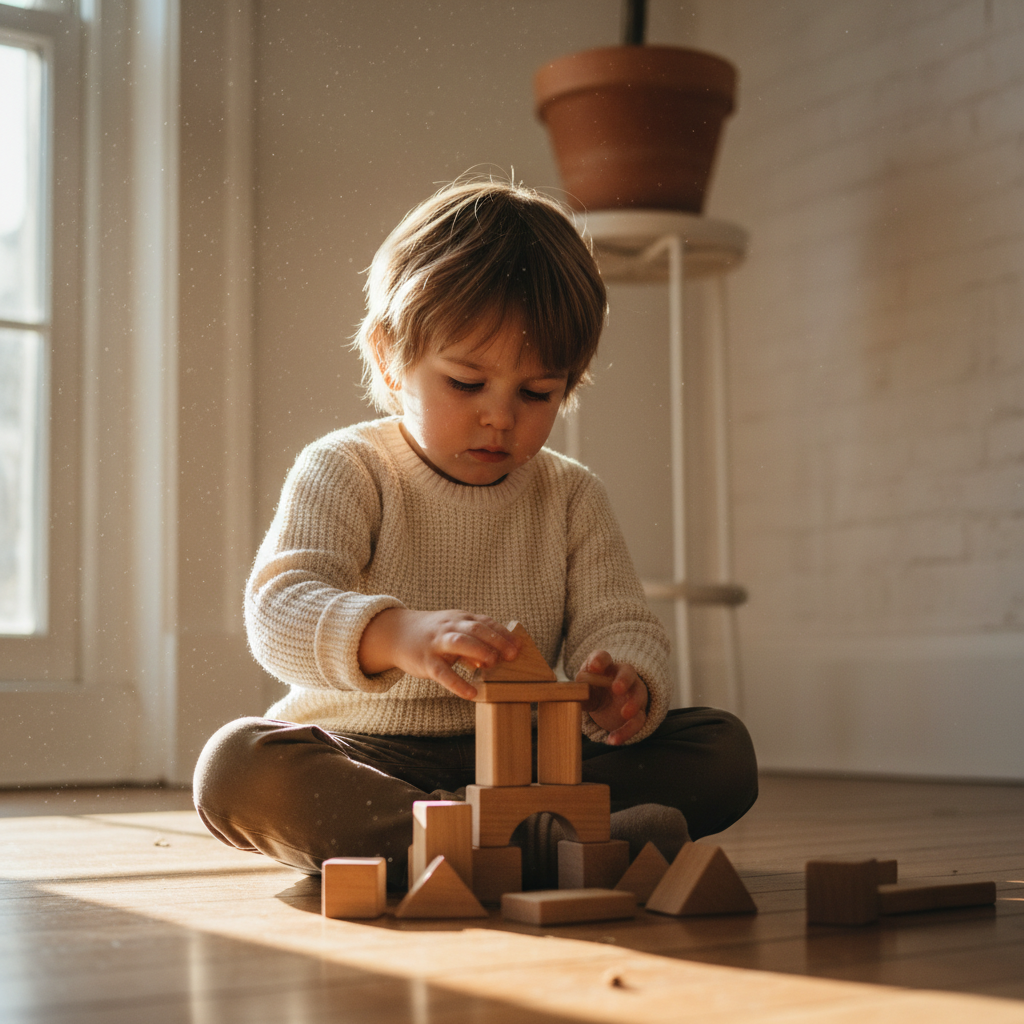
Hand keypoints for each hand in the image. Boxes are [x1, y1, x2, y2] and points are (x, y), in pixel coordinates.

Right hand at [358, 608, 519, 699]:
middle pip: (476, 629)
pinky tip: (471, 693)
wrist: (397, 633)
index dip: (503, 634)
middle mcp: (450, 627)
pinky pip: (443, 673)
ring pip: (459, 643)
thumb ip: (475, 643)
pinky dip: (458, 683)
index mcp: (460, 619)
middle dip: (496, 641)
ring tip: (492, 665)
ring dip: (479, 651)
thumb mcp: (454, 632)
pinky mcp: (426, 661)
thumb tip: (496, 658)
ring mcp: (436, 643)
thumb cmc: (433, 635)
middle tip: (512, 656)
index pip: (485, 623)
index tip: (519, 646)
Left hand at [577, 650, 647, 744]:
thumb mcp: (584, 690)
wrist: (607, 703)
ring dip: (633, 704)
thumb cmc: (593, 689)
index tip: (593, 667)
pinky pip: (637, 721)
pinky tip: (613, 740)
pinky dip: (626, 731)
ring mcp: (633, 693)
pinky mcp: (638, 712)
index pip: (603, 657)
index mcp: (606, 666)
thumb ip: (579, 692)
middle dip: (623, 680)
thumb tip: (571, 696)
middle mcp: (623, 676)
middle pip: (628, 672)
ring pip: (639, 695)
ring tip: (625, 714)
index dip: (599, 661)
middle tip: (617, 688)